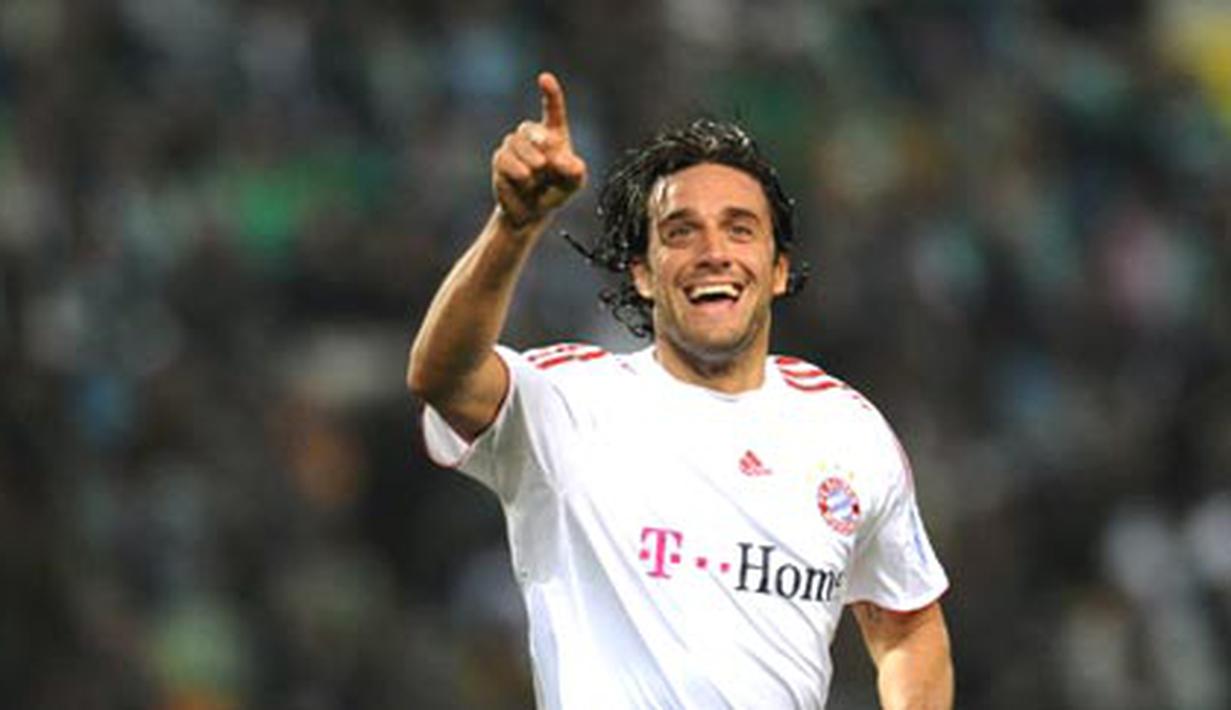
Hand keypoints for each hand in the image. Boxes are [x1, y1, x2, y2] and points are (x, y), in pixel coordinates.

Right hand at [491, 72, 587, 230]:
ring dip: (529, 164)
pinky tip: (524, 182)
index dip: (550, 93)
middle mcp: (532, 135)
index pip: (552, 109)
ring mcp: (514, 145)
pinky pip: (505, 160)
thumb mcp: (573, 183)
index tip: (545, 78)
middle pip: (530, 129)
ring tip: (534, 178)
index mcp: (554, 133)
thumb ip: (575, 171)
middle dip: (538, 142)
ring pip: (516, 144)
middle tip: (543, 163)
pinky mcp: (501, 159)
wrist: (532, 211)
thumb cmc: (557, 190)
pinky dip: (517, 173)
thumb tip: (568, 161)